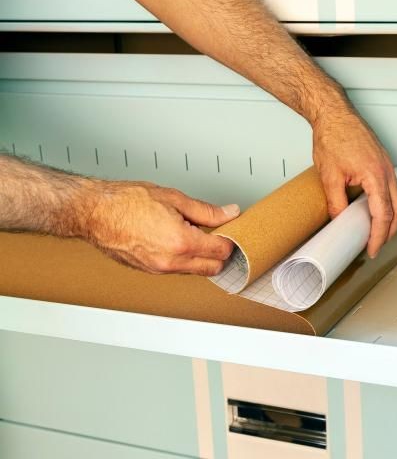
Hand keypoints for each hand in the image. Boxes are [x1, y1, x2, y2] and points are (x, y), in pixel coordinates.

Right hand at [85, 181, 238, 275]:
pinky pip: (177, 270)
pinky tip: (176, 239)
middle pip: (213, 268)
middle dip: (219, 252)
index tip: (228, 228)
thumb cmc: (126, 201)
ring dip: (201, 256)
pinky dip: (184, 259)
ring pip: (195, 271)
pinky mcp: (149, 271)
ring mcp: (159, 270)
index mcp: (181, 243)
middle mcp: (171, 262)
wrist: (93, 212)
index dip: (230, 238)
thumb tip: (229, 213)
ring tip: (191, 232)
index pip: (222, 251)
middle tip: (215, 233)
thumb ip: (207, 211)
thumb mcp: (174, 198)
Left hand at [312, 108, 396, 257]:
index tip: (372, 249)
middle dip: (389, 232)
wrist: (334, 114)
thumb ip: (336, 202)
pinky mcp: (383, 162)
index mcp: (376, 176)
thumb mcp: (330, 176)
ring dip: (392, 219)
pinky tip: (377, 210)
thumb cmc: (333, 136)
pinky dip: (389, 204)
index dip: (378, 236)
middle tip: (376, 246)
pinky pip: (393, 188)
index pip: (382, 215)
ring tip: (378, 233)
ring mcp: (387, 165)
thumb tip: (339, 221)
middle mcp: (386, 171)